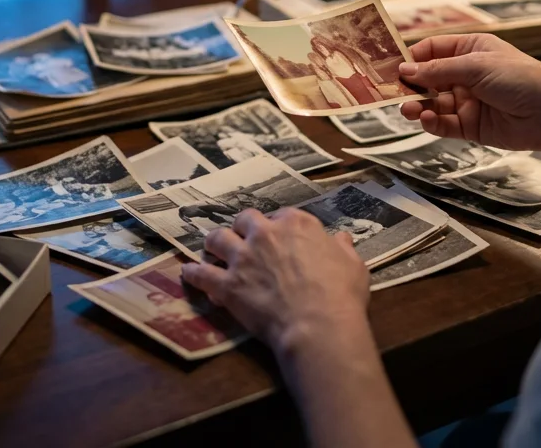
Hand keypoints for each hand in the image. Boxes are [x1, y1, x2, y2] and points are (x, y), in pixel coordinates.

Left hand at [181, 208, 370, 358]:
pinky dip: (193, 273)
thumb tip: (342, 239)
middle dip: (242, 228)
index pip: (281, 215)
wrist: (318, 325)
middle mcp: (266, 233)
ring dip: (214, 243)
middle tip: (242, 239)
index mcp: (297, 224)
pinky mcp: (227, 284)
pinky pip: (201, 274)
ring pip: (217, 239)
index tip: (278, 236)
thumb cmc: (341, 295)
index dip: (278, 226)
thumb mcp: (353, 266)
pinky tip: (187, 272)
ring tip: (210, 250)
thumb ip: (343, 249)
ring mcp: (243, 258)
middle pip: (245, 220)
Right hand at [398, 33, 540, 150]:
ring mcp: (468, 101)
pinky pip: (444, 123)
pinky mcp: (471, 126)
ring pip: (434, 103)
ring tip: (407, 109)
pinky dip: (433, 122)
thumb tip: (405, 70)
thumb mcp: (476, 66)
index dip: (413, 57)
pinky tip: (426, 119)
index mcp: (470, 50)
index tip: (392, 66)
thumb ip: (438, 70)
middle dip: (412, 85)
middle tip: (392, 92)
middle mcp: (467, 74)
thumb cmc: (520, 78)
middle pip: (429, 78)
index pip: (433, 50)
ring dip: (419, 105)